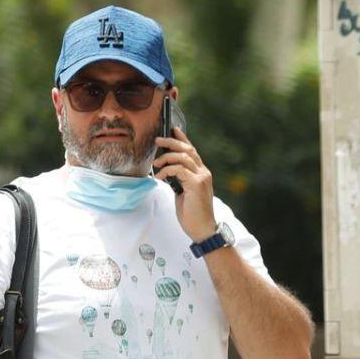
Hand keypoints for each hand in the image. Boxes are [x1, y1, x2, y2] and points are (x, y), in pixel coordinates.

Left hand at [152, 126, 217, 241]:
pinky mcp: (196, 184)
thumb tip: (167, 170)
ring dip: (166, 157)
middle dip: (172, 142)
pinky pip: (178, 169)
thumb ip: (179, 179)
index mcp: (201, 173)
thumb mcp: (184, 192)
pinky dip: (167, 170)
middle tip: (158, 140)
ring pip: (183, 156)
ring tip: (156, 163)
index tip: (173, 129)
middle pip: (188, 149)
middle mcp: (203, 172)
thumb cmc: (192, 214)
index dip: (182, 138)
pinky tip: (160, 176)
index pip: (192, 151)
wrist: (202, 229)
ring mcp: (201, 177)